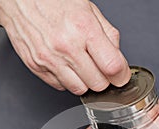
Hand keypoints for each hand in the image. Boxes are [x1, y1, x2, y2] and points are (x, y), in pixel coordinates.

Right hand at [0, 0, 130, 93]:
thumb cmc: (52, 1)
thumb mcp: (88, 9)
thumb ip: (108, 35)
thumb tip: (117, 59)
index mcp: (83, 28)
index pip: (112, 66)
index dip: (121, 75)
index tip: (120, 75)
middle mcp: (66, 47)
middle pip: (98, 84)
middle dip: (103, 79)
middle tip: (99, 68)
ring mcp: (50, 60)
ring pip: (80, 90)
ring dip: (85, 82)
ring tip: (81, 66)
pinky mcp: (38, 68)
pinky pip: (61, 87)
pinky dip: (67, 80)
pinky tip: (65, 65)